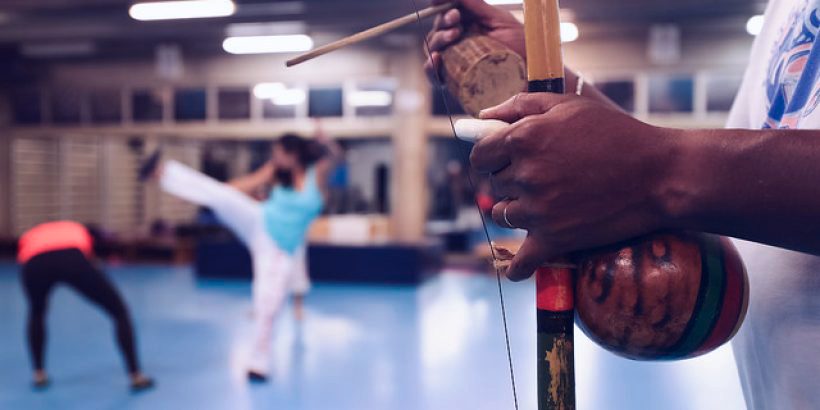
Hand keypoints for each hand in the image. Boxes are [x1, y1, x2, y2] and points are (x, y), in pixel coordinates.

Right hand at [424, 0, 525, 82]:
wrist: (532, 74)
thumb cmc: (520, 46)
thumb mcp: (499, 20)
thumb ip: (476, 6)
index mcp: (467, 25)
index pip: (445, 13)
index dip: (441, 6)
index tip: (452, 8)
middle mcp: (458, 42)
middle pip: (436, 29)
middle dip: (442, 22)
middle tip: (456, 20)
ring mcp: (455, 62)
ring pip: (432, 48)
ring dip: (437, 40)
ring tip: (453, 36)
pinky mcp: (455, 81)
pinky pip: (435, 75)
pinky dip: (430, 68)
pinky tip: (436, 59)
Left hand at [472, 93, 680, 280]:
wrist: (660, 175)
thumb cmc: (616, 134)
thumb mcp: (568, 105)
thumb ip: (521, 105)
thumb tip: (483, 118)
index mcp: (523, 139)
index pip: (480, 156)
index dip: (490, 157)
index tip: (502, 160)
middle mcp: (525, 174)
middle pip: (493, 185)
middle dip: (510, 181)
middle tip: (539, 177)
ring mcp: (538, 210)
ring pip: (504, 216)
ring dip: (517, 211)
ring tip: (543, 203)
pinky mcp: (554, 239)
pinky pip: (521, 261)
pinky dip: (517, 267)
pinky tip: (516, 269)